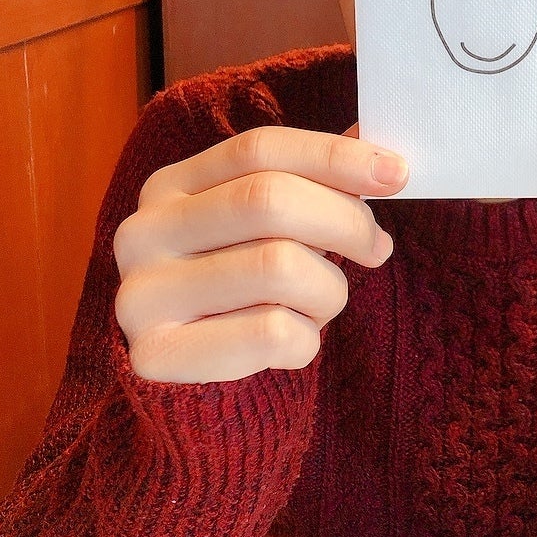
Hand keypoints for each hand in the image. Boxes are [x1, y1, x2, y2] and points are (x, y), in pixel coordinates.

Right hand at [114, 126, 407, 382]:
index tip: (396, 173)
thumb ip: (315, 184)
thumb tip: (383, 160)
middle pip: (268, 200)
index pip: (259, 148)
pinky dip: (306, 339)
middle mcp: (142, 232)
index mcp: (171, 185)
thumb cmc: (246, 291)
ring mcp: (140, 294)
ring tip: (322, 303)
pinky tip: (294, 341)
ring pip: (279, 267)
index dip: (335, 156)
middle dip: (346, 221)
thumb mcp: (270, 228)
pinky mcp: (154, 356)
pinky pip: (270, 334)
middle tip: (377, 247)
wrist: (196, 387)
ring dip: (329, 289)